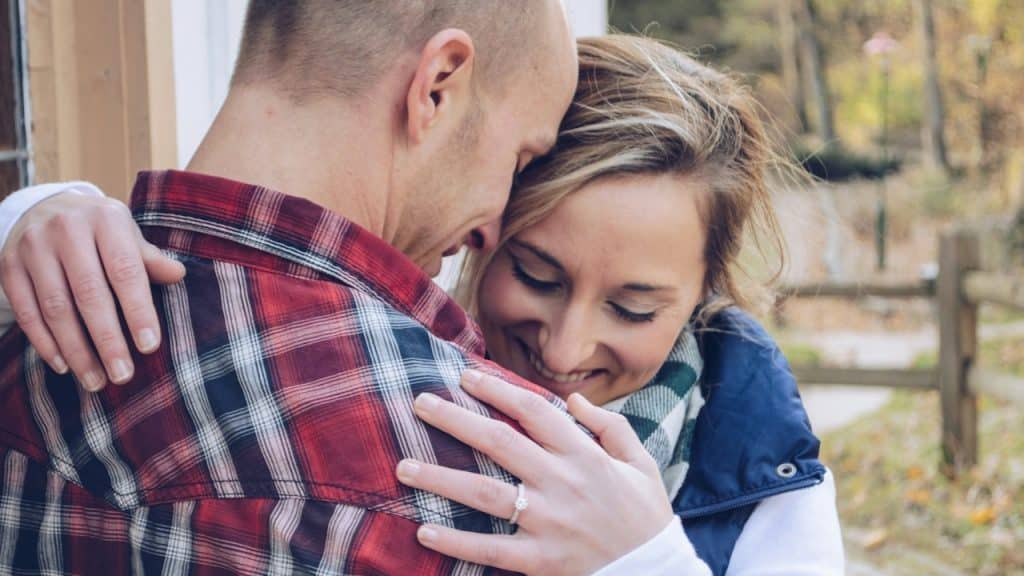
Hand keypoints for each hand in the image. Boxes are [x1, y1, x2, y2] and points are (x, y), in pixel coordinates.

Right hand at [0, 191, 184, 390]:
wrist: (45, 207)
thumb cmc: (100, 230)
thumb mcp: (127, 235)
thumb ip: (149, 259)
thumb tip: (178, 275)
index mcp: (105, 219)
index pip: (125, 271)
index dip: (138, 310)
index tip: (150, 346)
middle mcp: (66, 229)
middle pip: (89, 294)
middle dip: (107, 340)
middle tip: (123, 375)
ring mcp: (33, 247)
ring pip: (55, 307)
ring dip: (76, 349)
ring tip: (95, 381)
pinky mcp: (9, 265)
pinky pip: (26, 310)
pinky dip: (44, 342)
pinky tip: (63, 365)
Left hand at [395, 370, 672, 575]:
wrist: (656, 574)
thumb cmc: (645, 516)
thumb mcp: (640, 463)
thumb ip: (610, 426)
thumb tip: (574, 400)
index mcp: (584, 455)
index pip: (534, 411)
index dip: (498, 389)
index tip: (466, 375)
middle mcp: (562, 483)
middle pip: (498, 442)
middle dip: (455, 420)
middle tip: (419, 403)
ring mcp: (548, 522)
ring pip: (484, 493)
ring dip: (439, 478)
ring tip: (402, 466)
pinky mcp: (540, 560)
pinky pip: (490, 549)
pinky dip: (456, 541)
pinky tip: (424, 530)